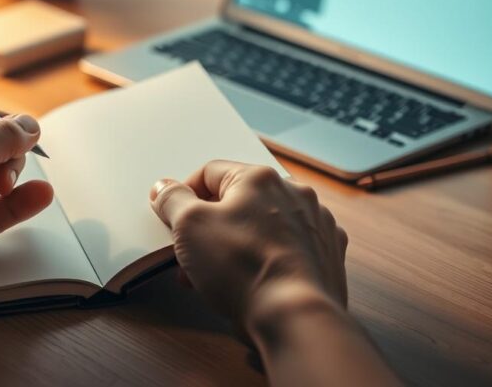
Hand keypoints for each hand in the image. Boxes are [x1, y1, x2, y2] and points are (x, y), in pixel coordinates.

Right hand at [150, 161, 347, 331]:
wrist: (293, 316)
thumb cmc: (243, 268)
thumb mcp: (189, 226)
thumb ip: (173, 199)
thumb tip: (165, 188)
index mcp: (260, 178)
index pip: (209, 173)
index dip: (184, 196)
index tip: (173, 219)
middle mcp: (293, 193)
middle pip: (237, 202)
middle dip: (208, 228)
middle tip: (191, 255)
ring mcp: (315, 224)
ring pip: (262, 226)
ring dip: (235, 244)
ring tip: (216, 276)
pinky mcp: (326, 253)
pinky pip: (286, 248)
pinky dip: (267, 259)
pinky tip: (252, 280)